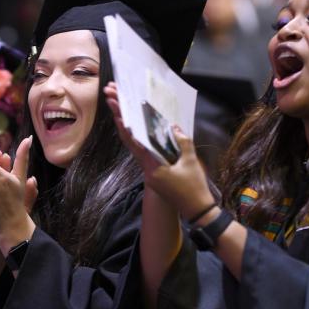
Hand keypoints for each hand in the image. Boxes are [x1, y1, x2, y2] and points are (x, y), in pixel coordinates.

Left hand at [104, 82, 214, 219]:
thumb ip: (183, 142)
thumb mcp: (190, 162)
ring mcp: (149, 173)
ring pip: (134, 146)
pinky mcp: (154, 174)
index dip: (123, 123)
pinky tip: (138, 128)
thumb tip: (174, 127)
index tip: (115, 107)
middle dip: (120, 118)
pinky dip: (139, 138)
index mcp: (153, 167)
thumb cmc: (194, 187)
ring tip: (120, 107)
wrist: (197, 211)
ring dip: (127, 127)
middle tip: (111, 97)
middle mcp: (146, 170)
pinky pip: (143, 153)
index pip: (134, 142)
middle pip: (129, 140)